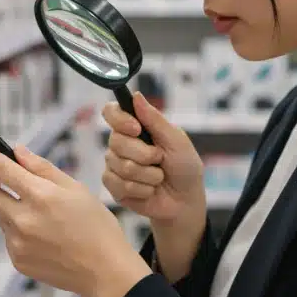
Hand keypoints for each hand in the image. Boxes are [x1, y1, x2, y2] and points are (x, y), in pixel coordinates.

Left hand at [0, 146, 150, 296]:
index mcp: (40, 195)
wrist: (105, 271)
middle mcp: (23, 219)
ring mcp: (17, 243)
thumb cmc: (96, 226)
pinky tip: (45, 237)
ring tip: (42, 216)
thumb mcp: (75, 188)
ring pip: (1, 216)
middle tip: (2, 178)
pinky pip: (9, 238)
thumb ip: (42, 168)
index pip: (0, 169)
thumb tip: (18, 152)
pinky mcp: (18, 260)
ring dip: (11, 208)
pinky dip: (19, 231)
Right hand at [101, 92, 204, 223]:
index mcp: (135, 127)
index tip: (137, 129)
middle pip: (116, 141)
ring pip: (120, 165)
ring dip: (148, 175)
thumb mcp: (176, 140)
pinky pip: (119, 185)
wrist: (185, 200)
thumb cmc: (184, 167)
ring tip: (159, 177)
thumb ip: (155, 120)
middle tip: (160, 160)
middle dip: (145, 154)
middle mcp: (121, 143)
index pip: (111, 112)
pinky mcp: (114, 186)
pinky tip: (150, 190)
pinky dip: (142, 189)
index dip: (119, 120)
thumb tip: (136, 95)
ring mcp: (115, 165)